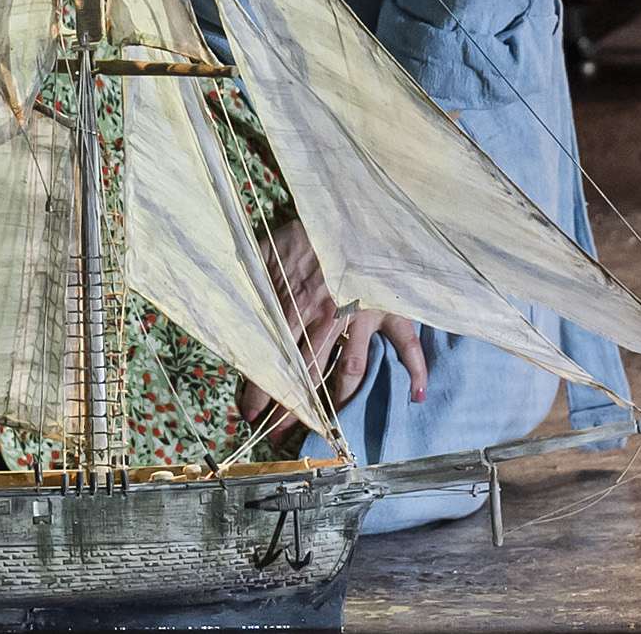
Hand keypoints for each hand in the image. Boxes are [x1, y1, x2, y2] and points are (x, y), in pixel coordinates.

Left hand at [245, 220, 427, 423]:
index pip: (275, 360)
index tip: (250, 413)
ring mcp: (363, 315)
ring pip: (350, 371)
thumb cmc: (309, 230)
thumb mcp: (268, 250)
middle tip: (280, 434)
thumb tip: (223, 299)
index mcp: (295, 304)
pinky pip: (408, 344)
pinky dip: (417, 370)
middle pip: (308, 375)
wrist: (353, 207)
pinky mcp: (391, 308)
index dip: (261, 390)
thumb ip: (250, 278)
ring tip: (331, 432)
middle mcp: (328, 317)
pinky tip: (417, 396)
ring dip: (339, 405)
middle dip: (293, 409)